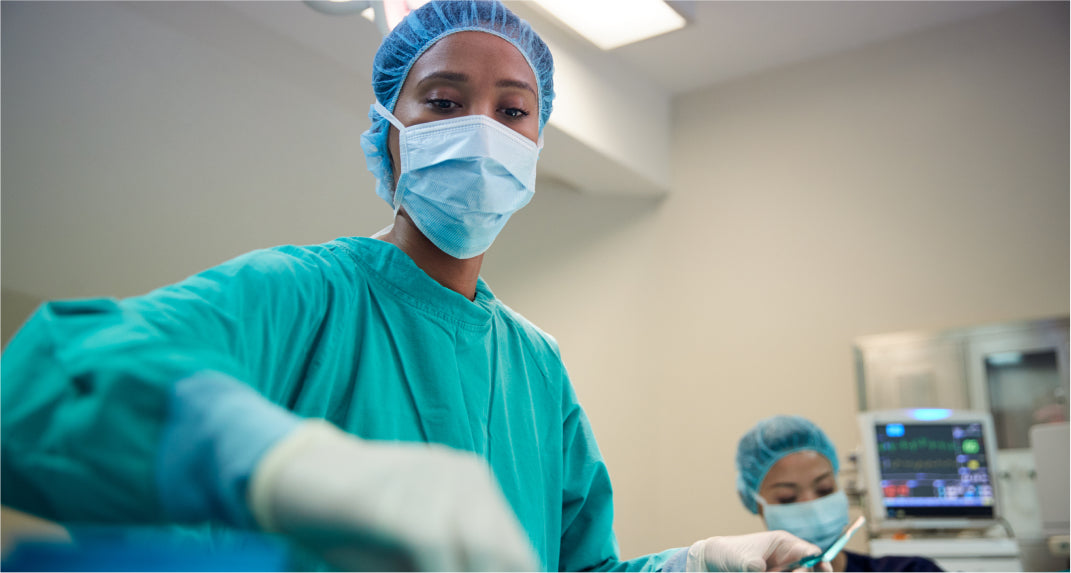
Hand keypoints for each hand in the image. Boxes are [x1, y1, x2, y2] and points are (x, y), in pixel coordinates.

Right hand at [248, 421, 538, 571]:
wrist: (294, 480)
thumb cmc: (355, 525)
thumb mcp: (414, 555)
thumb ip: (451, 567)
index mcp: (477, 486)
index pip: (519, 557)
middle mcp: (468, 476)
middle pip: (507, 558)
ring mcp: (437, 479)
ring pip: (482, 554)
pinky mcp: (403, 492)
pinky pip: (435, 548)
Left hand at [685, 531, 828, 571]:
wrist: (714, 562)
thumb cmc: (729, 552)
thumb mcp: (742, 559)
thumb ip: (755, 566)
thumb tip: (763, 571)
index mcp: (784, 544)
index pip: (811, 552)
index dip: (821, 561)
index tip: (823, 568)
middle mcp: (787, 559)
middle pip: (808, 570)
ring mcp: (782, 571)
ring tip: (768, 572)